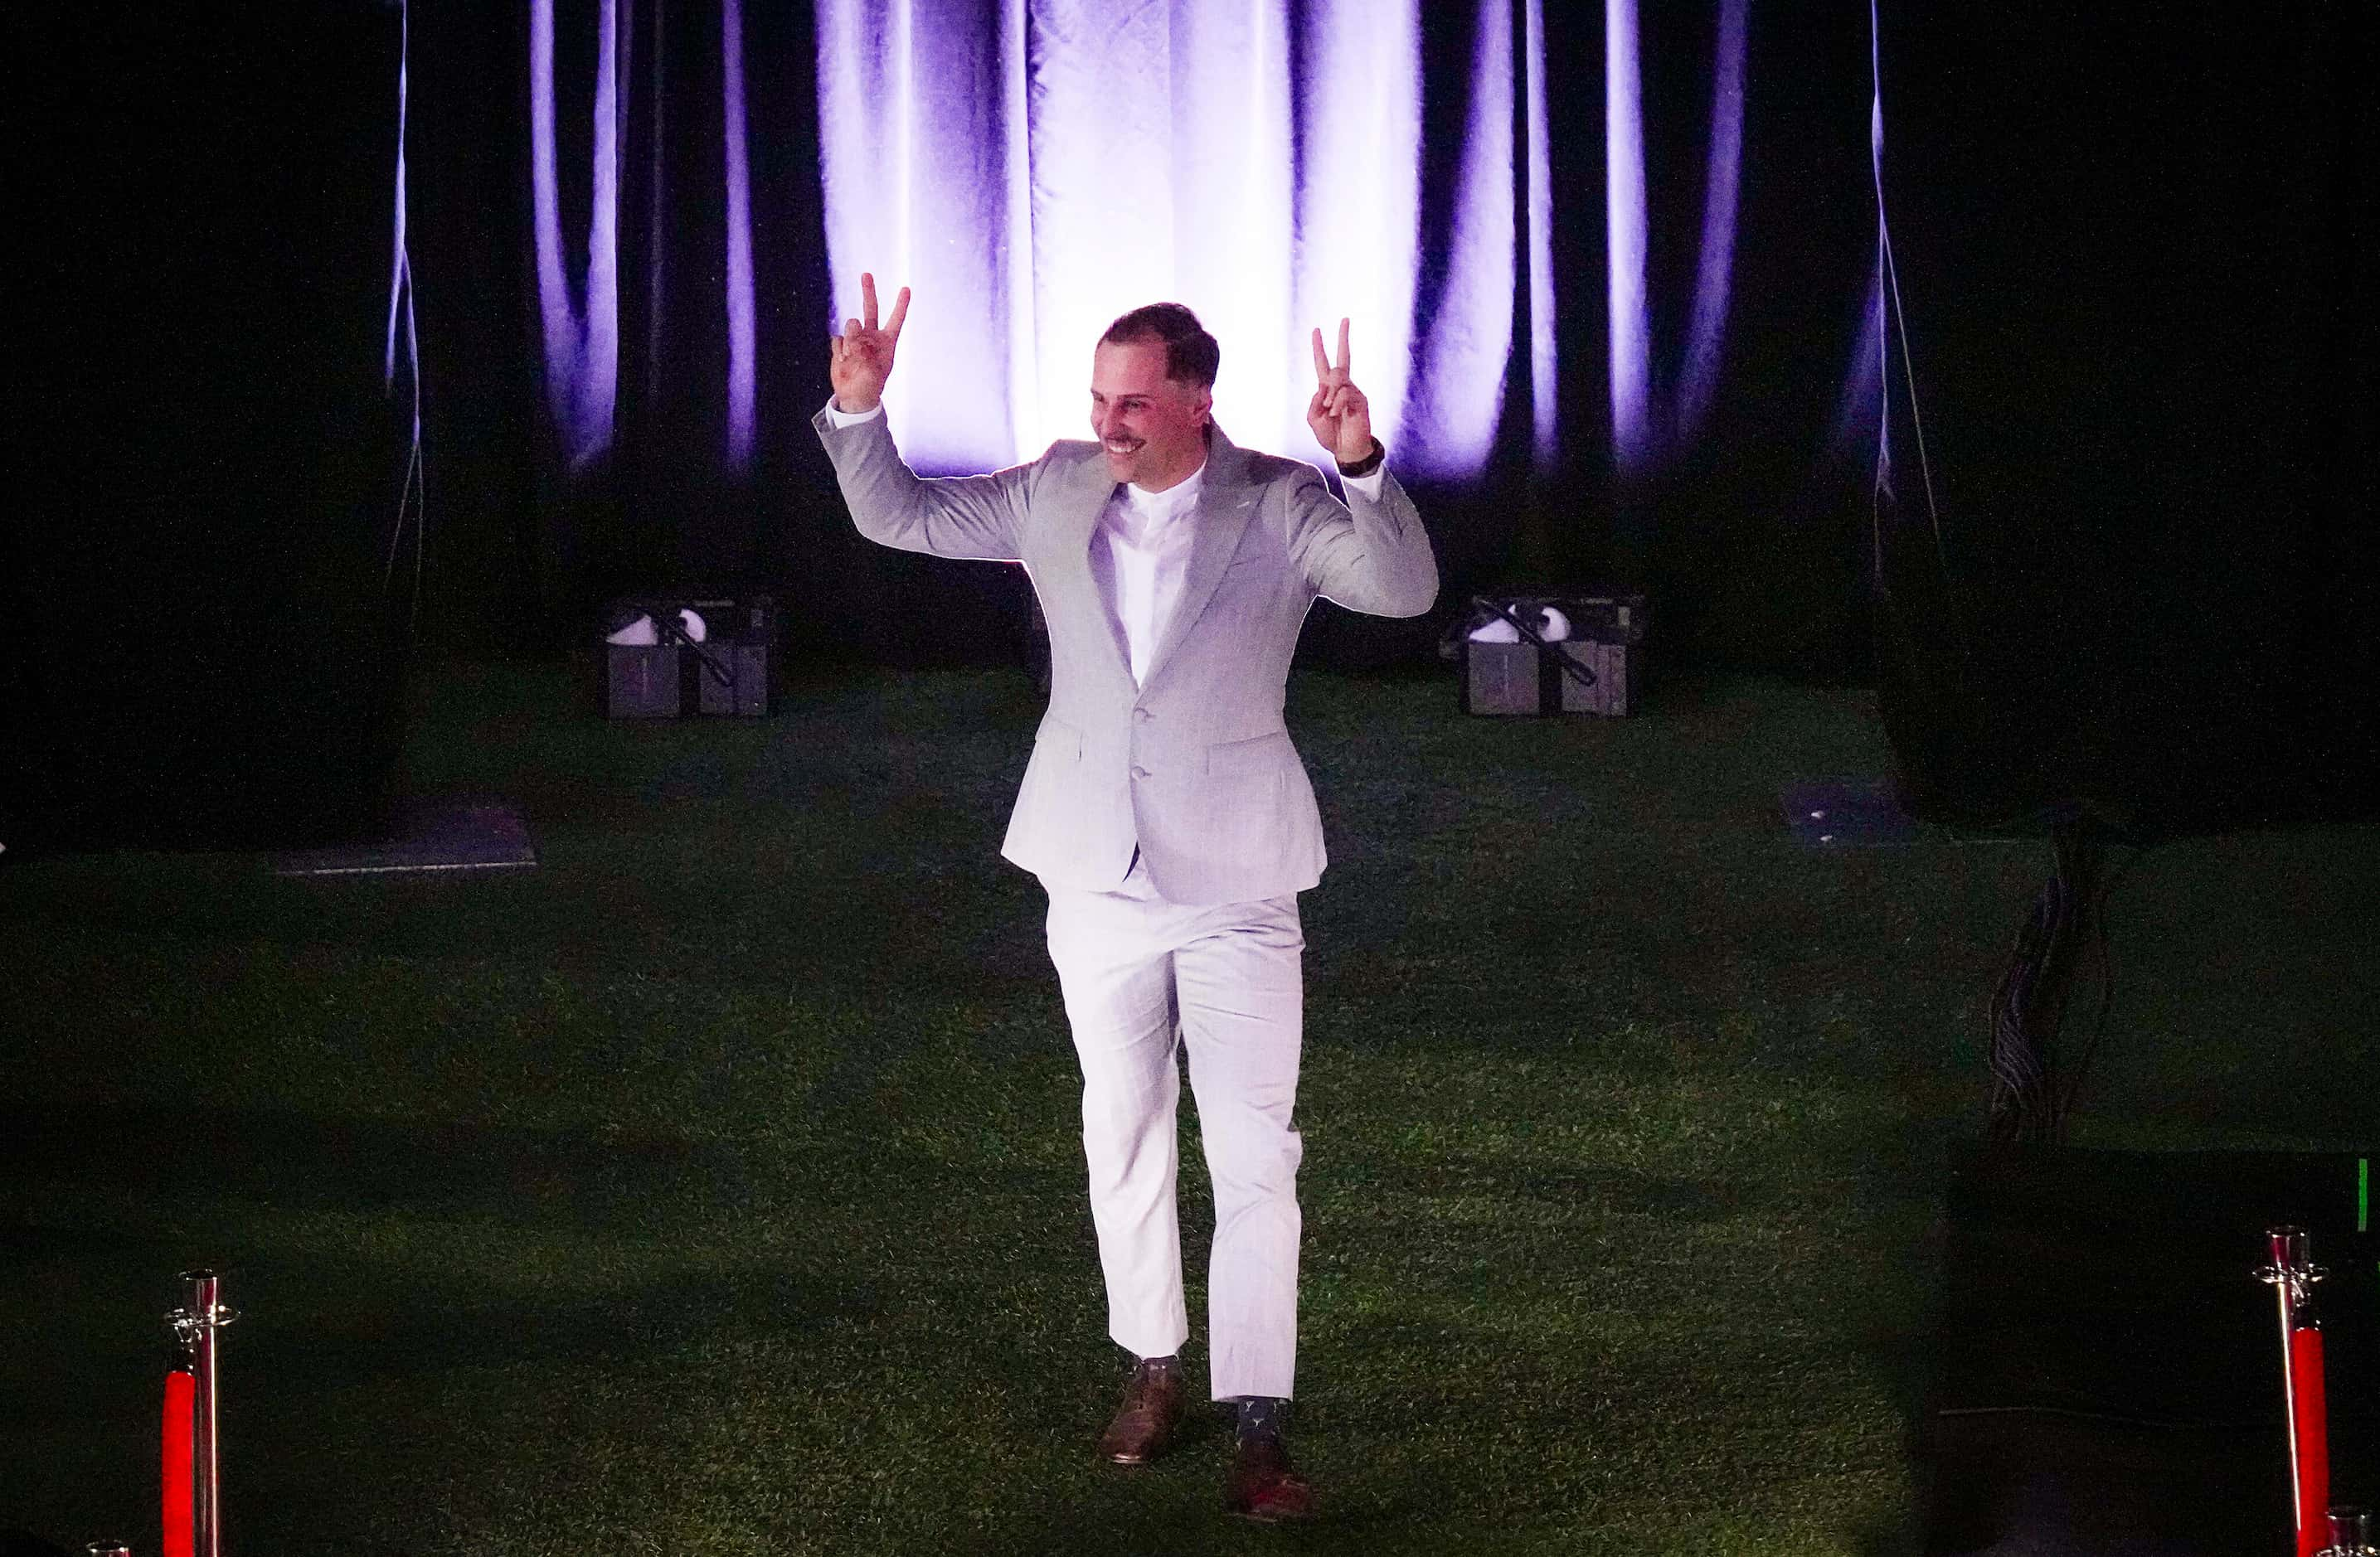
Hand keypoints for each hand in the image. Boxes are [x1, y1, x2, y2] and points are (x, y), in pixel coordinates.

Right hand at [828, 272, 909, 412]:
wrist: (854, 396)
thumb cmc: (869, 386)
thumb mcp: (872, 372)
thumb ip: (862, 351)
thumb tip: (850, 337)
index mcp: (887, 342)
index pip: (896, 319)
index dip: (901, 305)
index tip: (906, 289)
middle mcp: (872, 336)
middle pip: (871, 309)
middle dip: (868, 290)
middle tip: (866, 274)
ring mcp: (856, 338)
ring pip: (850, 326)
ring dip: (850, 341)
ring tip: (852, 359)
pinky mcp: (841, 343)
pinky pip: (838, 340)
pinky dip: (839, 351)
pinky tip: (843, 362)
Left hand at [1306, 318, 1375, 466]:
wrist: (1346, 450)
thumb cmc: (1329, 435)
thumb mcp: (1313, 418)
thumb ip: (1314, 401)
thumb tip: (1324, 386)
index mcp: (1327, 389)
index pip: (1323, 364)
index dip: (1319, 348)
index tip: (1316, 330)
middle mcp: (1341, 386)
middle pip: (1343, 358)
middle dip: (1343, 338)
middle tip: (1345, 319)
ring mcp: (1353, 391)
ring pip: (1339, 378)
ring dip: (1331, 395)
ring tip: (1332, 413)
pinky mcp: (1361, 400)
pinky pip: (1345, 393)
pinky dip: (1337, 404)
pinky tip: (1337, 415)